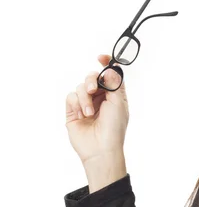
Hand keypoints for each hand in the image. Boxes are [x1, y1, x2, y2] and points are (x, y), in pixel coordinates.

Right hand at [65, 55, 129, 169]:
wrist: (101, 148)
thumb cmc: (114, 128)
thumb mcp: (119, 103)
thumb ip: (114, 84)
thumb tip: (110, 68)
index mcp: (114, 94)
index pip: (109, 74)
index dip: (106, 64)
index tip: (100, 57)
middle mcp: (100, 97)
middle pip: (92, 77)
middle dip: (91, 80)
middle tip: (92, 89)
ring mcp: (86, 104)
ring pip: (81, 86)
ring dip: (85, 98)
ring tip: (89, 112)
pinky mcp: (73, 111)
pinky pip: (71, 96)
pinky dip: (77, 103)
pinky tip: (83, 115)